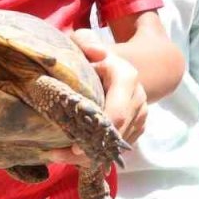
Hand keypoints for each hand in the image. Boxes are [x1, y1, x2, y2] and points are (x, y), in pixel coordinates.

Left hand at [46, 29, 146, 167]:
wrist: (119, 65)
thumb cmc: (93, 55)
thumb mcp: (84, 42)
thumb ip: (85, 42)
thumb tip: (97, 53)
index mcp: (127, 78)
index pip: (117, 113)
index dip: (96, 132)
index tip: (73, 145)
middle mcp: (138, 99)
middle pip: (115, 135)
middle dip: (88, 150)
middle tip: (58, 156)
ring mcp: (140, 115)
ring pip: (116, 145)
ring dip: (89, 156)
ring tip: (59, 156)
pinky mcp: (136, 127)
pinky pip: (117, 146)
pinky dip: (97, 154)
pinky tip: (74, 155)